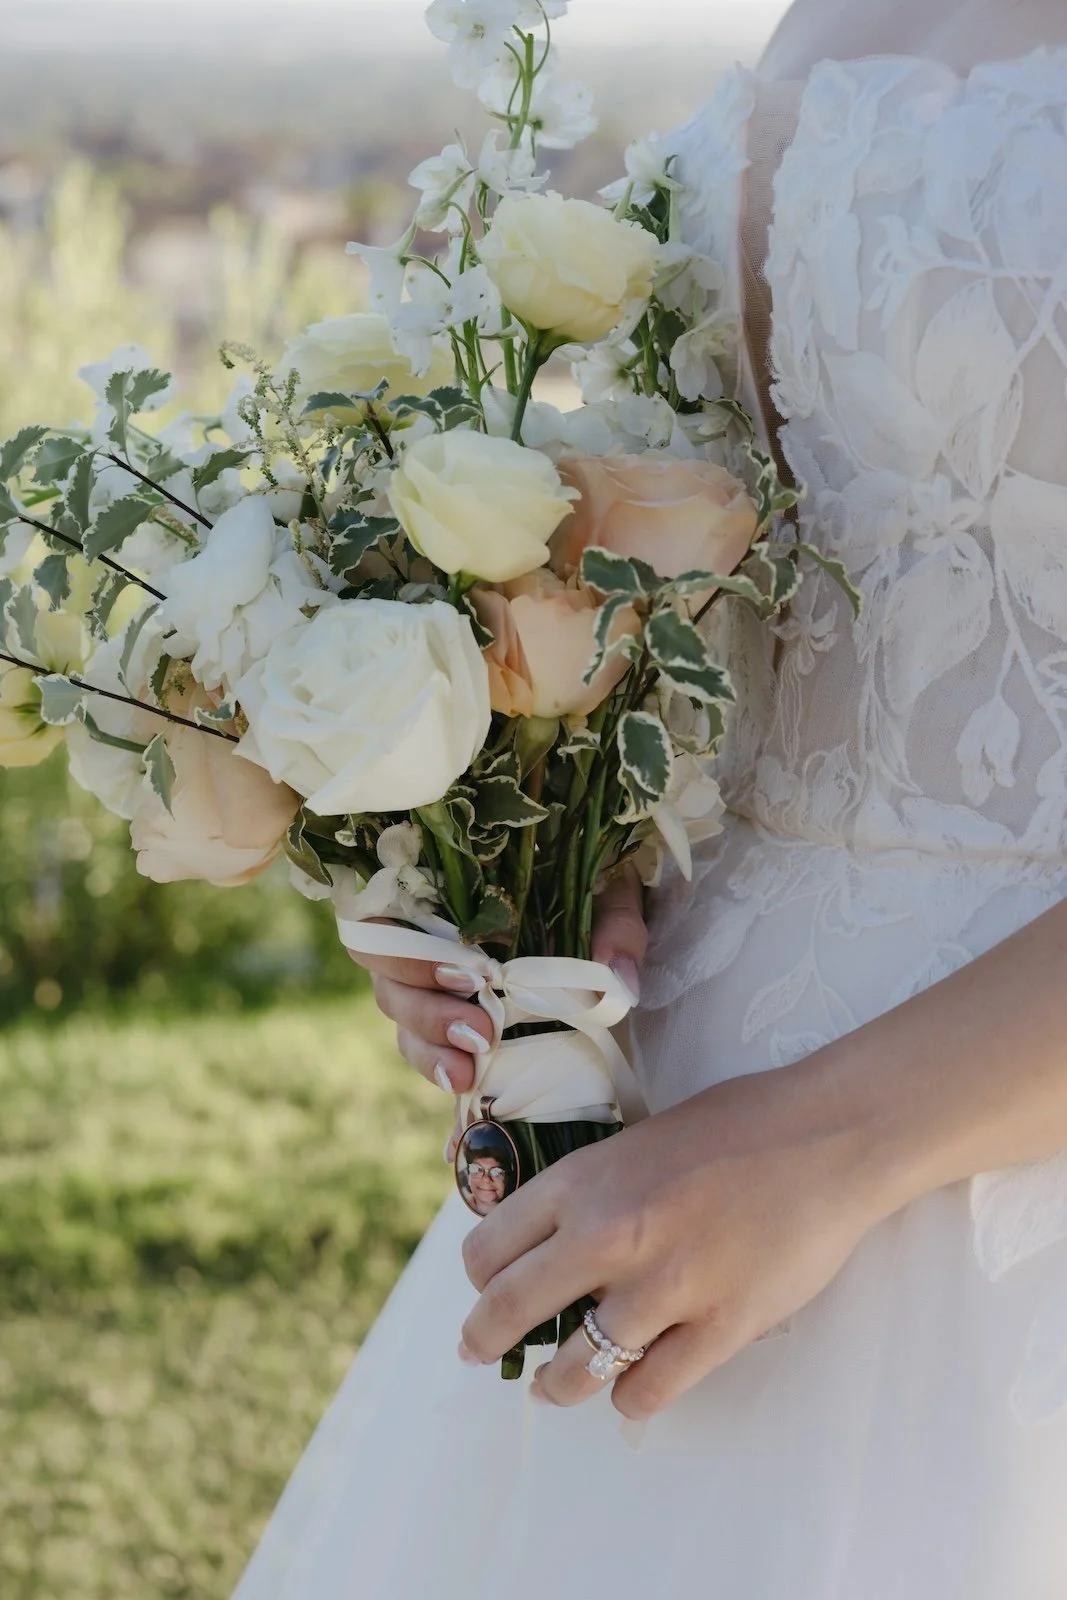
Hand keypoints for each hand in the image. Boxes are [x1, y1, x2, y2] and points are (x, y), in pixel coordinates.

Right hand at [348, 866, 647, 1101]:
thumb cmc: (594, 897)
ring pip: (406, 1031)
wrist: (608, 931)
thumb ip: (615, 926)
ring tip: (467, 1077)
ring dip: (431, 1056)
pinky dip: (445, 1098)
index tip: (468, 977)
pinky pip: (440, 1070)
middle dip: (427, 1015)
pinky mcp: (465, 1044)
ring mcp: (443, 1001)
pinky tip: (458, 1127)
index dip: (406, 955)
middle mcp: (432, 953)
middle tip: (479, 1034)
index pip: (384, 927)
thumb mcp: (610, 896)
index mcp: (449, 904)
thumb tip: (619, 977)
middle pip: (391, 988)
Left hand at [458, 1053, 898, 1418]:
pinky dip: (631, 1398)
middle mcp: (608, 1233)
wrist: (825, 1134)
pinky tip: (631, 1391)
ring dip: (557, 1385)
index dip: (478, 1277)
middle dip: (484, 1340)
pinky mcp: (719, 1325)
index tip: (481, 1290)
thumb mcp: (638, 1140)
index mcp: (583, 1179)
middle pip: (509, 1309)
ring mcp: (664, 1284)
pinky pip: (649, 1389)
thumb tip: (550, 1239)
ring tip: (555, 1387)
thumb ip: (592, 1189)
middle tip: (478, 1352)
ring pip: (576, 1367)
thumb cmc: (736, 1126)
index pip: (488, 1246)